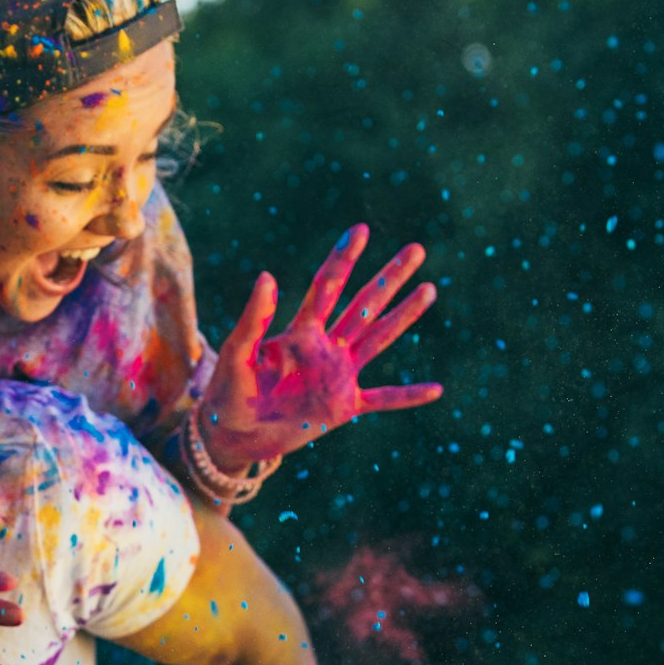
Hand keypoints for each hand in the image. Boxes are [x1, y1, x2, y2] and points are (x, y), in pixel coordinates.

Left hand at [199, 225, 441, 471]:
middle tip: (416, 249)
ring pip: (378, 339)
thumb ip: (253, 319)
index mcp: (299, 332)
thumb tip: (267, 275)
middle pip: (363, 305)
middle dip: (389, 278)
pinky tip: (436, 389)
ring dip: (404, 316)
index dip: (342, 259)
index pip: (327, 288)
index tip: (359, 229)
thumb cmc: (227, 392)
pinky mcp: (343, 407)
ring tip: (429, 290)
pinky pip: (382, 400)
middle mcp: (325, 348)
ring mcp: (338, 376)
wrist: (232, 435)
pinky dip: (407, 396)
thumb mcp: (236, 354)